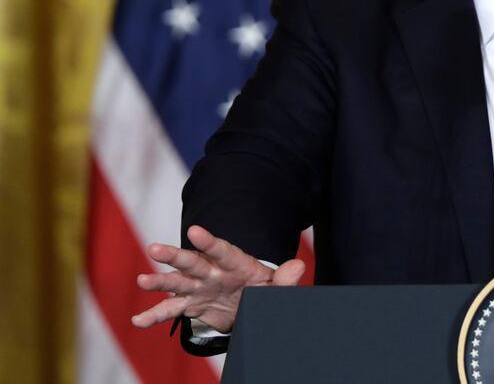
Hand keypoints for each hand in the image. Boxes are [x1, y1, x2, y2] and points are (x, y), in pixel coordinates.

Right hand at [131, 225, 305, 332]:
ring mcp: (199, 287)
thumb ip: (285, 279)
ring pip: (176, 283)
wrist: (249, 300)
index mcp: (235, 263)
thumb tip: (299, 267)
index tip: (195, 231)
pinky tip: (137, 321)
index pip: (223, 251)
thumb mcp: (276, 286)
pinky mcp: (190, 303)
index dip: (210, 241)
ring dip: (159, 281)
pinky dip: (154, 316)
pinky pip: (170, 310)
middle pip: (192, 262)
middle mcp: (212, 272)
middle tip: (154, 248)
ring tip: (141, 281)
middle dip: (174, 257)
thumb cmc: (263, 288)